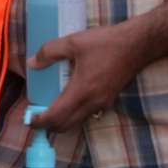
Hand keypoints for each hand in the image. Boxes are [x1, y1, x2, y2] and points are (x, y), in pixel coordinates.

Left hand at [27, 20, 148, 130]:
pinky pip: (87, 113)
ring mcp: (102, 103)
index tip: (29, 120)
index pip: (56, 117)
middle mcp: (93, 102)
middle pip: (66, 125)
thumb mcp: (74, 42)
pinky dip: (74, 111)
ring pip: (77, 120)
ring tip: (50, 105)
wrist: (138, 45)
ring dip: (62, 119)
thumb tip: (32, 63)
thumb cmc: (107, 42)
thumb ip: (50, 52)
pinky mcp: (109, 99)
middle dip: (49, 124)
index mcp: (82, 91)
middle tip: (36, 115)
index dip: (40, 122)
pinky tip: (69, 95)